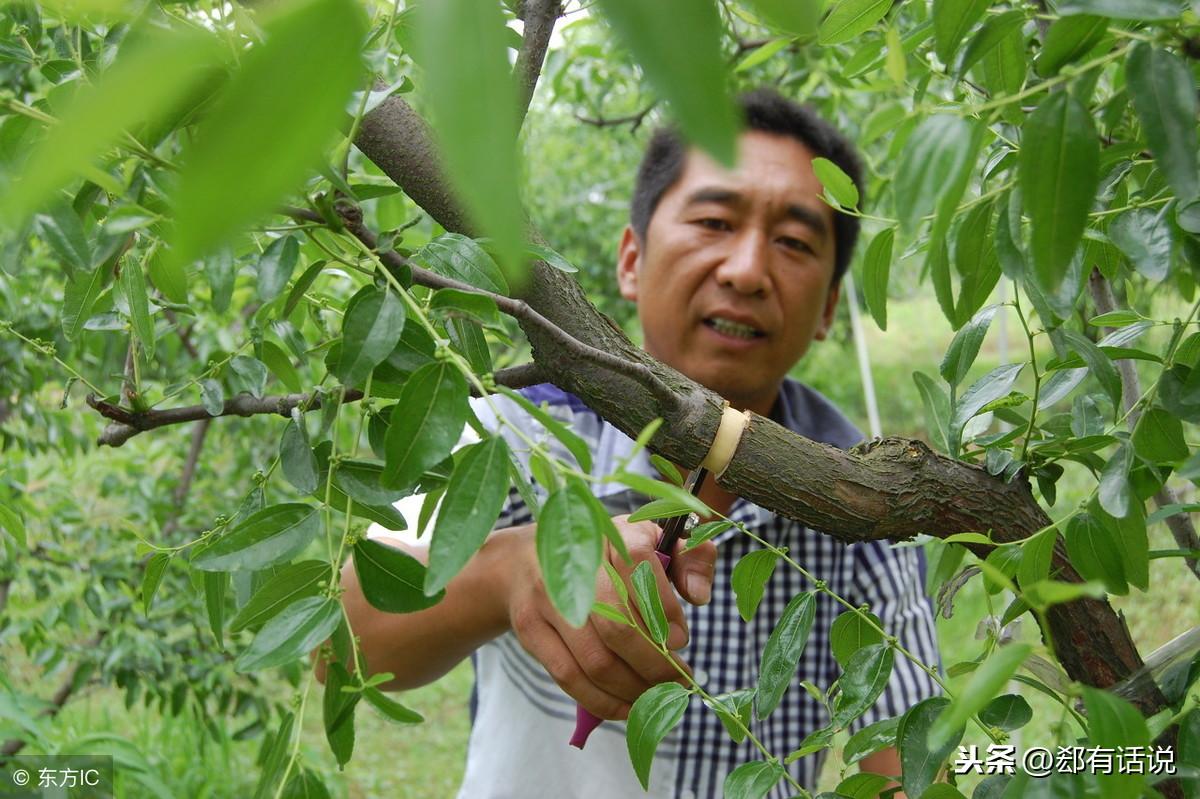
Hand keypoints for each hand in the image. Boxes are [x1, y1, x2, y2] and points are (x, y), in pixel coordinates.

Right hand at [503, 515, 717, 720]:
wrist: (524, 561)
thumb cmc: (604, 556)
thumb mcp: (649, 541)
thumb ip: (689, 558)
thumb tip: (699, 597)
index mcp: (610, 534)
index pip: (639, 567)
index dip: (665, 609)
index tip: (680, 639)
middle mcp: (573, 563)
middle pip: (618, 625)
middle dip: (655, 663)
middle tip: (676, 678)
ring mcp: (547, 598)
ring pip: (595, 660)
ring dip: (633, 688)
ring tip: (656, 695)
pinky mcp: (530, 630)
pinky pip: (569, 678)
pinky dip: (603, 701)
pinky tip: (627, 706)